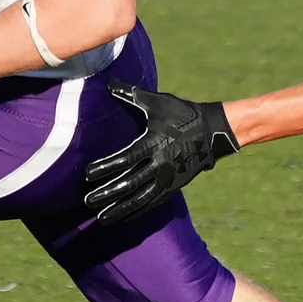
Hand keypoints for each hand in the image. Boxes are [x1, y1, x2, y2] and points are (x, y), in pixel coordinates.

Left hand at [82, 84, 239, 222]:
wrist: (214, 131)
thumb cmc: (183, 114)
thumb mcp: (157, 102)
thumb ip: (131, 95)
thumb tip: (108, 83)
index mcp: (154, 143)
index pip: (124, 159)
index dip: (104, 168)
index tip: (87, 174)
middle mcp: (160, 164)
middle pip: (129, 184)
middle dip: (107, 194)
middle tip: (88, 201)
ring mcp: (168, 178)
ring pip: (141, 199)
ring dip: (120, 209)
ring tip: (101, 218)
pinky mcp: (174, 186)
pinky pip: (153, 202)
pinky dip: (137, 211)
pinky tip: (123, 217)